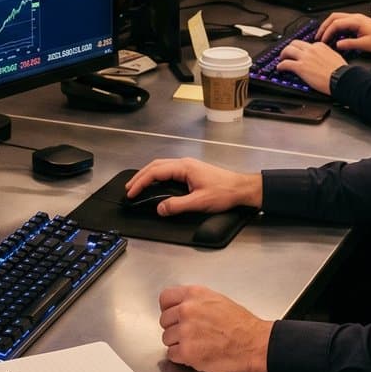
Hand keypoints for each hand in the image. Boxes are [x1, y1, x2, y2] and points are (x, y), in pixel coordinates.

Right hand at [126, 157, 261, 215]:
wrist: (241, 188)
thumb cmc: (225, 192)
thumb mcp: (199, 202)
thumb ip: (177, 205)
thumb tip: (159, 208)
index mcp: (184, 167)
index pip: (155, 172)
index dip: (141, 182)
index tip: (131, 193)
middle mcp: (184, 163)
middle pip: (155, 166)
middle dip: (140, 177)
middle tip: (129, 188)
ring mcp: (188, 166)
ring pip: (161, 166)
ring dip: (148, 175)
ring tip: (137, 185)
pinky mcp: (192, 171)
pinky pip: (168, 170)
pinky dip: (157, 176)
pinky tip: (155, 183)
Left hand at [159, 285, 270, 371]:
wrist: (254, 344)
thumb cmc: (242, 325)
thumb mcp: (217, 300)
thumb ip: (196, 301)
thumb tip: (181, 306)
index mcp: (194, 295)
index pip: (165, 298)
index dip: (168, 309)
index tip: (173, 316)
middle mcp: (187, 310)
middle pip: (164, 321)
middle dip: (174, 329)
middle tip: (190, 334)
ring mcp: (185, 331)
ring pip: (166, 339)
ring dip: (178, 344)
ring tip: (197, 344)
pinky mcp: (187, 351)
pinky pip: (172, 355)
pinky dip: (182, 357)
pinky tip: (197, 354)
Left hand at [275, 39, 345, 93]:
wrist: (342, 79)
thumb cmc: (341, 71)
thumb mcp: (335, 57)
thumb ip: (327, 55)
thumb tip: (324, 58)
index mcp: (320, 46)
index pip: (307, 44)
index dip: (302, 49)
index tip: (301, 53)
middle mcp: (311, 49)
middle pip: (295, 43)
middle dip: (290, 48)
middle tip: (288, 53)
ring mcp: (305, 58)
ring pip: (288, 50)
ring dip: (283, 54)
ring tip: (282, 59)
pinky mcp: (300, 67)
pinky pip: (285, 64)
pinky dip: (280, 66)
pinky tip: (280, 69)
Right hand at [315, 12, 370, 54]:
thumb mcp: (365, 44)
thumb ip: (349, 44)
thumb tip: (338, 45)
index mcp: (356, 21)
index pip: (336, 23)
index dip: (327, 32)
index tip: (323, 40)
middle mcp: (355, 17)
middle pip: (334, 17)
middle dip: (324, 26)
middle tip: (319, 35)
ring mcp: (357, 19)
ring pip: (338, 19)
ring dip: (330, 26)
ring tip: (324, 35)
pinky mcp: (358, 23)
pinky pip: (343, 22)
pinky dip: (336, 28)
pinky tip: (335, 35)